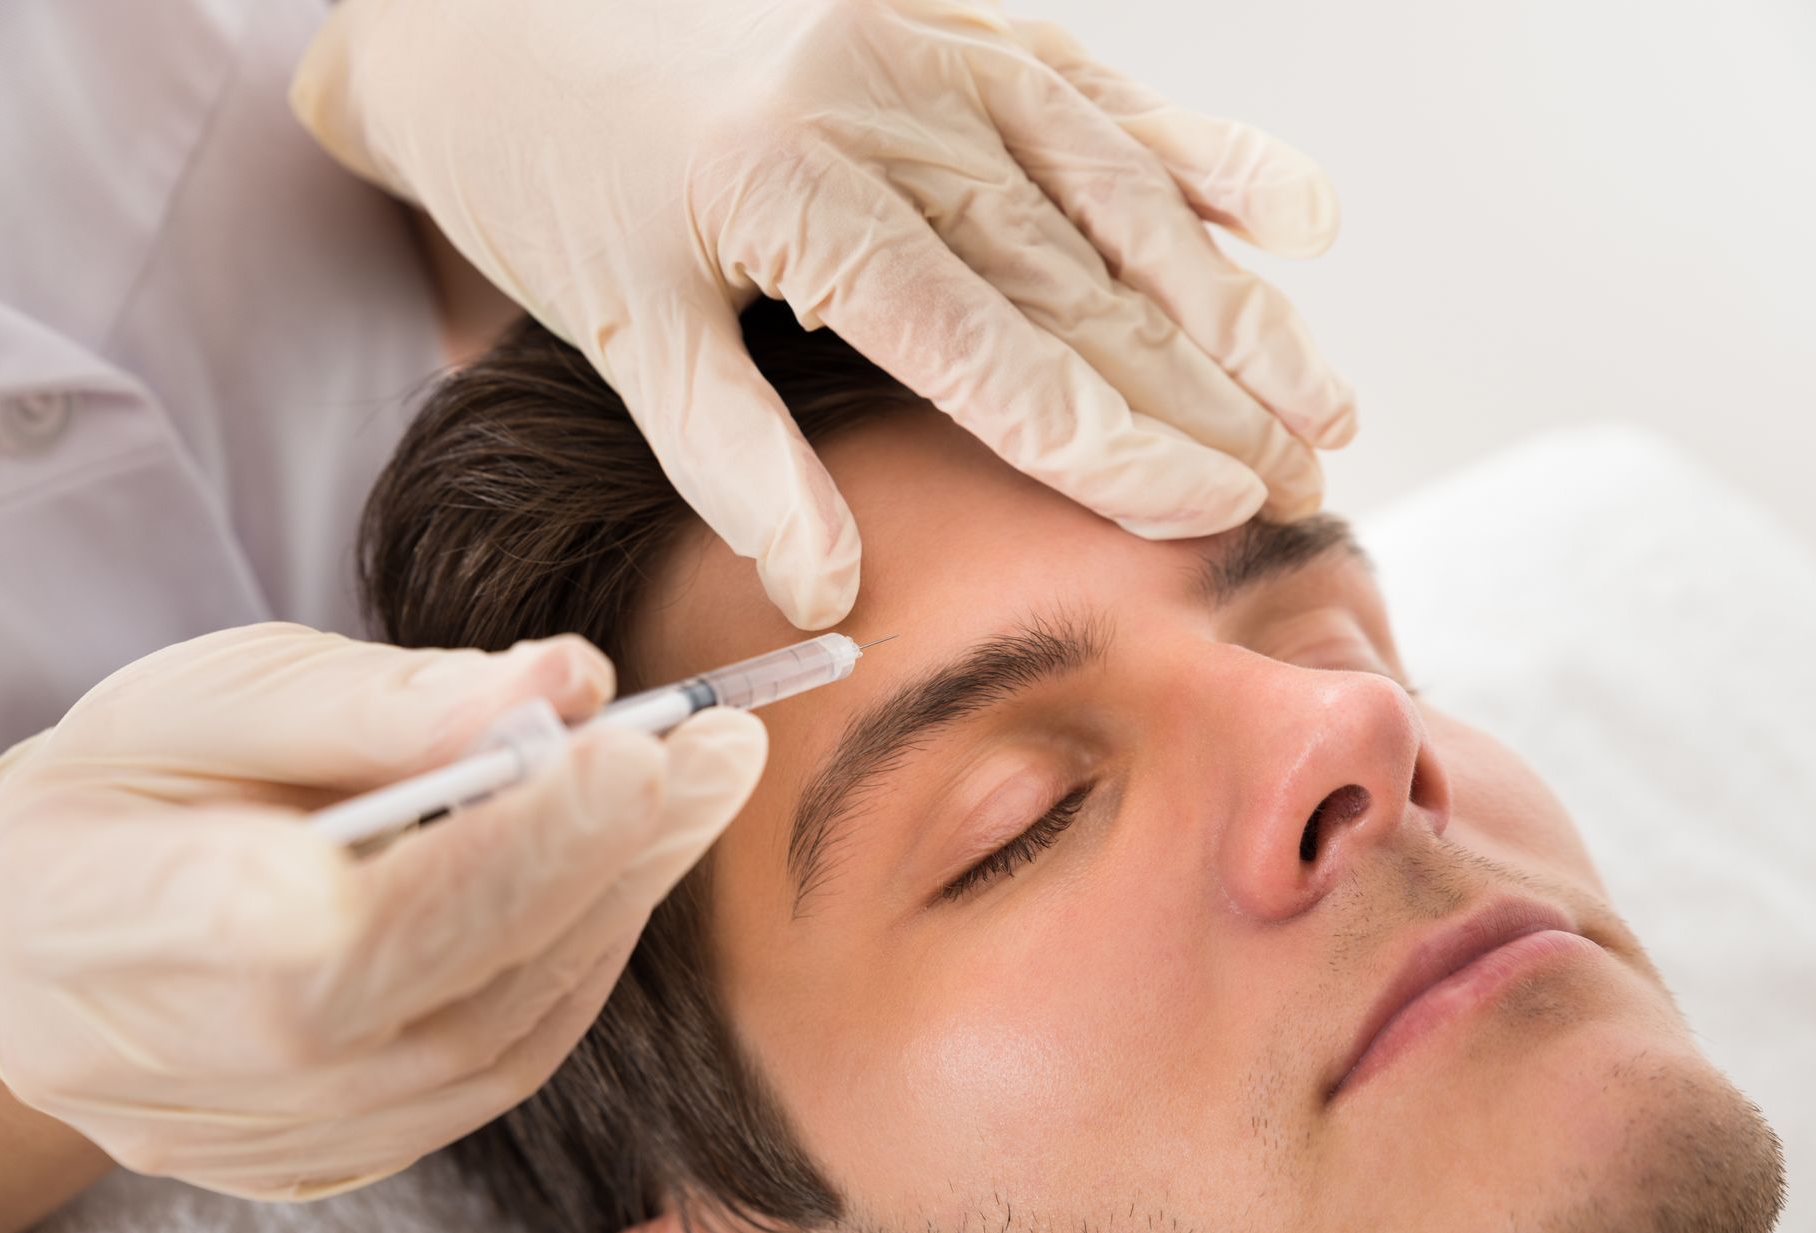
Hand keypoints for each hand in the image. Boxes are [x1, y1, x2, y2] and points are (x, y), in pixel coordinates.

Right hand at [0, 624, 763, 1198]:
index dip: (501, 847)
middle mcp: (209, 1067)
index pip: (342, 916)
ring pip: (496, 1041)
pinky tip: (621, 875)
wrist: (47, 941)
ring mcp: (282, 1133)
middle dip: (604, 858)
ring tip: (692, 789)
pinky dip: (574, 967)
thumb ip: (381, 697)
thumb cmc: (126, 794)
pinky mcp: (339, 1156)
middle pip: (447, 985)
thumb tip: (566, 679)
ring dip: (615, 908)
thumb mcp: (212, 696)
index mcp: (134, 927)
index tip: (634, 752)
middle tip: (721, 749)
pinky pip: (494, 1073)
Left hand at [293, 0, 1354, 628]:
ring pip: (1119, 187)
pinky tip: (1301, 210)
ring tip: (1327, 399)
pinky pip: (1096, 87)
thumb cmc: (546, 172)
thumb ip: (731, 457)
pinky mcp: (947, 18)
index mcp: (799, 194)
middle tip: (1306, 490)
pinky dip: (1203, 150)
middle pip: (1084, 275)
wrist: (487, 1)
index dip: (1114, 442)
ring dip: (1234, 298)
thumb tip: (834, 591)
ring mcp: (928, 48)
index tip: (1215, 513)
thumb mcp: (615, 323)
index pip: (994, 348)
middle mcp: (886, 105)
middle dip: (1206, 393)